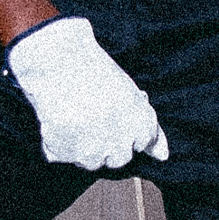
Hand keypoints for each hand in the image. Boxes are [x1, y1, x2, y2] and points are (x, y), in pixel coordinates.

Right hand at [7, 16, 168, 170]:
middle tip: (90, 113)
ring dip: (81, 145)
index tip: (110, 110)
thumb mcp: (130, 95)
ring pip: (90, 161)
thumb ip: (148, 130)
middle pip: (118, 158)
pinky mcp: (66, 154)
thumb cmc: (95, 71)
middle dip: (106, 142)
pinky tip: (56, 117)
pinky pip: (59, 154)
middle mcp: (122, 144)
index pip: (141, 142)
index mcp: (143, 126)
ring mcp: (93, 152)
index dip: (124, 126)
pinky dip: (55, 141)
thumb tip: (163, 157)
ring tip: (72, 114)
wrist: (59, 58)